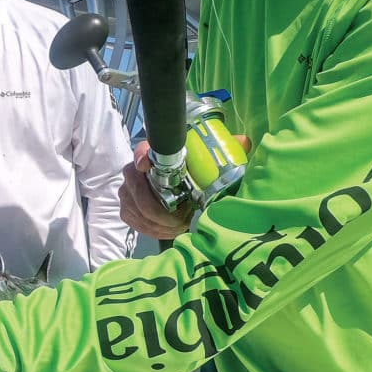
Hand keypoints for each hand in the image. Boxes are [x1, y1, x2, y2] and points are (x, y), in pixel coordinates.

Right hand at [119, 136, 252, 238]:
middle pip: (139, 189)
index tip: (145, 165)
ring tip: (180, 224)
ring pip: (139, 209)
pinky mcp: (127, 209)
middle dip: (162, 209)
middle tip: (183, 216)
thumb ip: (227, 148)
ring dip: (161, 222)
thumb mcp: (211, 162)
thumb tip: (244, 141)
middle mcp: (135, 170)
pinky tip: (169, 230)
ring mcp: (128, 191)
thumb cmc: (194, 176)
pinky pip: (136, 221)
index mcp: (155, 154)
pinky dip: (153, 229)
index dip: (142, 157)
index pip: (142, 151)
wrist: (176, 190)